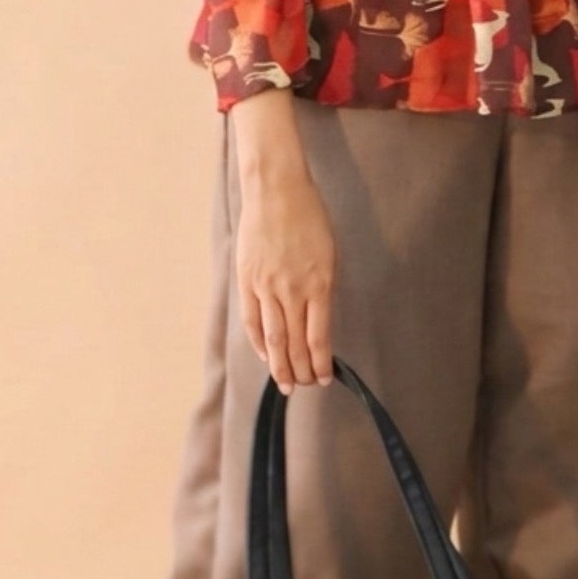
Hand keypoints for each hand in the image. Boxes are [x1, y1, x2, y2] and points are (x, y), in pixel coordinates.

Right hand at [234, 164, 337, 391]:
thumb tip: (319, 321)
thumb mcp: (330, 254)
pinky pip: (252, 319)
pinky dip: (259, 341)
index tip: (324, 378)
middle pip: (295, 343)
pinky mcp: (247, 280)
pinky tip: (266, 355)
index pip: (319, 337)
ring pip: (273, 338)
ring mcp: (266, 287)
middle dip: (301, 370)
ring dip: (279, 365)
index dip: (321, 363)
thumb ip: (324, 289)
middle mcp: (292, 290)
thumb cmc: (309, 218)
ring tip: (285, 384)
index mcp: (319, 284)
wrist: (276, 191)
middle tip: (304, 387)